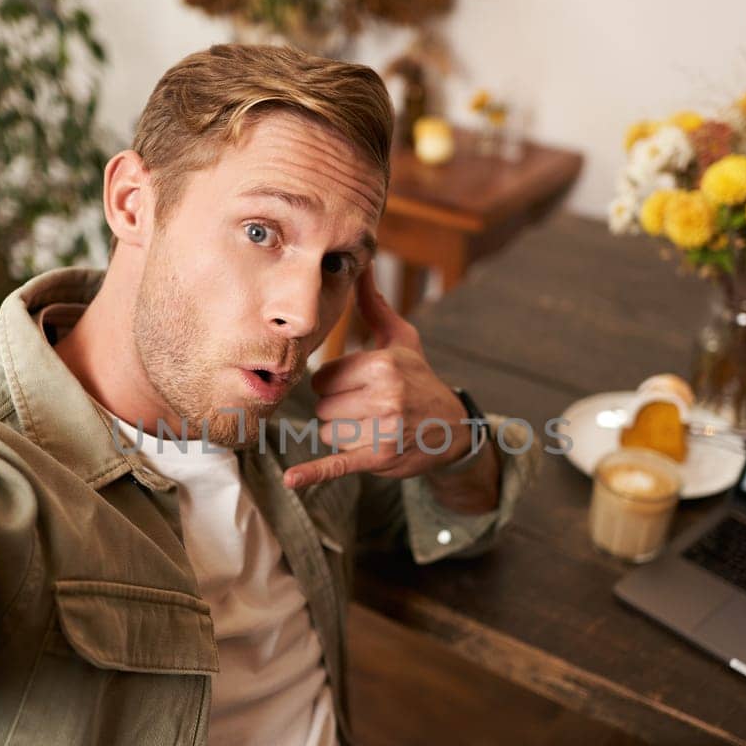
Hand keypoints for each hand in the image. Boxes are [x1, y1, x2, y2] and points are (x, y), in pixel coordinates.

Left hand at [283, 263, 473, 489]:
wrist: (453, 428)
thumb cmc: (419, 379)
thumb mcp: (401, 340)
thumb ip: (373, 306)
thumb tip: (362, 264)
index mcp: (380, 365)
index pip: (322, 378)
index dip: (335, 384)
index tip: (359, 387)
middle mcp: (382, 396)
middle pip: (322, 407)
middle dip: (338, 410)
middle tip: (368, 409)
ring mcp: (381, 429)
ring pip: (327, 433)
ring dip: (342, 434)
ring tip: (372, 427)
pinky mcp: (378, 458)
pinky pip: (337, 464)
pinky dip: (313, 473)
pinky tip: (292, 480)